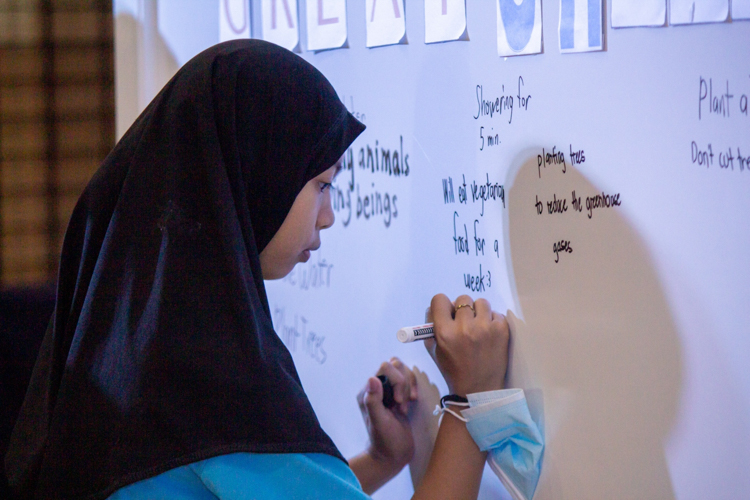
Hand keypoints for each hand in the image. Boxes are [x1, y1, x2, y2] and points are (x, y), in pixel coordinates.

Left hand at [350, 358, 416, 493]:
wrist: (394, 455)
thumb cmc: (385, 440)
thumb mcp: (379, 422)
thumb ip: (374, 400)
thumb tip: (372, 378)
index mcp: (368, 392)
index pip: (384, 368)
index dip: (396, 381)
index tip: (397, 401)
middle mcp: (376, 388)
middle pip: (394, 365)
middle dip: (403, 383)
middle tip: (401, 404)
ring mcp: (388, 390)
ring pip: (403, 369)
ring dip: (409, 386)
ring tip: (405, 406)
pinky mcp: (399, 394)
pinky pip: (409, 378)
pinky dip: (413, 387)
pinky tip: (412, 401)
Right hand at [425, 294, 508, 396]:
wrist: (479, 390)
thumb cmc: (453, 370)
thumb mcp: (434, 350)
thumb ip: (431, 326)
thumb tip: (436, 306)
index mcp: (444, 332)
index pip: (440, 299)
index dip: (442, 305)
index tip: (447, 312)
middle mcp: (464, 327)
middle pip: (462, 299)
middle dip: (462, 309)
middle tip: (464, 322)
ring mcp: (485, 328)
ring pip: (481, 302)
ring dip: (479, 312)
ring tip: (478, 327)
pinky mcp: (501, 330)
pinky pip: (496, 313)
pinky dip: (492, 321)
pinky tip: (489, 334)